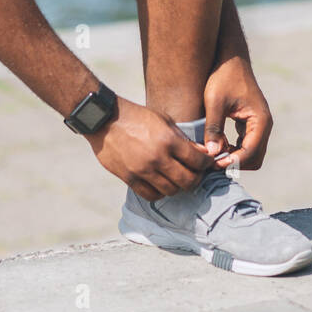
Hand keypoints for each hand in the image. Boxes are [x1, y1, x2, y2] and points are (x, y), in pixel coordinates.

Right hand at [87, 98, 214, 200]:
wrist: (105, 120)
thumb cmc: (137, 117)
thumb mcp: (164, 121)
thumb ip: (184, 140)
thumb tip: (204, 154)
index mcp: (169, 140)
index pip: (198, 161)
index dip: (207, 164)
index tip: (206, 163)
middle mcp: (157, 157)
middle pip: (188, 181)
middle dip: (196, 179)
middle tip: (195, 174)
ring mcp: (142, 170)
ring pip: (170, 190)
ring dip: (178, 187)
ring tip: (177, 179)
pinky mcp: (129, 178)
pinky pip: (150, 195)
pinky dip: (159, 192)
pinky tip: (160, 184)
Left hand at [203, 53, 272, 169]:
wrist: (230, 59)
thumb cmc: (223, 76)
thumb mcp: (214, 101)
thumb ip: (214, 127)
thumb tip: (211, 153)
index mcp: (260, 120)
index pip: (250, 152)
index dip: (231, 161)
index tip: (211, 163)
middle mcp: (263, 125)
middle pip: (254, 159)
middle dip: (234, 163)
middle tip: (211, 161)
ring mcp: (258, 125)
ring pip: (251, 154)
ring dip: (233, 158)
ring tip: (211, 154)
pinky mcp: (250, 124)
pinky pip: (246, 146)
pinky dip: (233, 151)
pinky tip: (216, 145)